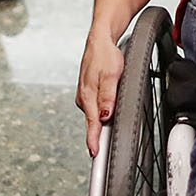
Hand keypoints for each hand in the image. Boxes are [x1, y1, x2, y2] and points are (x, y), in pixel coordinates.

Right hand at [77, 36, 125, 156]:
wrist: (99, 41)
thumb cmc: (106, 55)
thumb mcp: (112, 75)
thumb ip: (108, 97)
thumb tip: (105, 116)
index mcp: (88, 95)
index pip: (92, 123)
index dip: (93, 140)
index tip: (94, 153)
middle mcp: (84, 98)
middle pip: (91, 122)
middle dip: (95, 138)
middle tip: (99, 154)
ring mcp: (85, 96)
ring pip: (92, 116)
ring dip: (98, 126)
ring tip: (103, 139)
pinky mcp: (88, 93)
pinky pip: (93, 109)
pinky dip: (98, 115)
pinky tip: (103, 118)